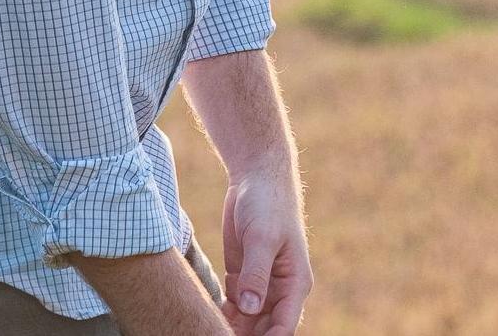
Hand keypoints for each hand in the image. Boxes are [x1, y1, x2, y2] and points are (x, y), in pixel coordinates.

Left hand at [220, 165, 312, 335]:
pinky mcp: (242, 278)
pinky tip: (202, 317)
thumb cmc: (267, 202)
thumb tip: (250, 310)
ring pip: (247, 325)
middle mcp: (281, 290)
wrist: (256, 176)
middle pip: (263, 332)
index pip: (283, 329)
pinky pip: (233, 311)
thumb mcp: (262, 237)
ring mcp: (261, 286)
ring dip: (228, 331)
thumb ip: (256, 274)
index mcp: (295, 283)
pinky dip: (219, 318)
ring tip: (203, 330)